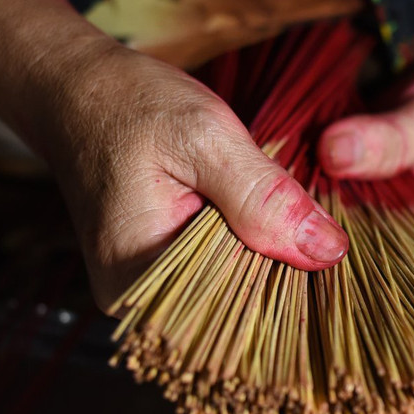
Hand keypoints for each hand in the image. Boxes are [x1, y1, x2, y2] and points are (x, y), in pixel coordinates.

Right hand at [41, 39, 348, 310]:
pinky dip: (253, 261)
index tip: (334, 264)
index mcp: (139, 280)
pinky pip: (222, 286)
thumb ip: (264, 197)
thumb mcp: (205, 137)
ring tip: (293, 228)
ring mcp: (150, 299)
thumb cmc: (130, 106)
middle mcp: (139, 306)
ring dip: (274, 271)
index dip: (295, 294)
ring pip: (236, 304)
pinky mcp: (162, 281)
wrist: (78, 94)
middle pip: (239, 319)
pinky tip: (268, 232)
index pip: (237, 319)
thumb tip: (327, 251)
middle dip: (288, 282)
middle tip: (321, 238)